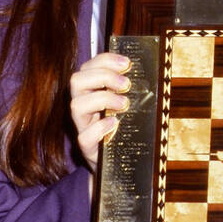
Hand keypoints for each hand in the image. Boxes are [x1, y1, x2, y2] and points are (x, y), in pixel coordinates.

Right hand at [69, 52, 131, 172]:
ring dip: (103, 98)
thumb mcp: (125, 105)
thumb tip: (146, 74)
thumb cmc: (122, 127)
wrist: (117, 161)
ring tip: (124, 103)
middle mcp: (82, 105)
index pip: (88, 67)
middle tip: (126, 84)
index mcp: (90, 91)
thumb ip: (128, 90)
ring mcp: (82, 126)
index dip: (105, 60)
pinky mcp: (86, 147)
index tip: (126, 63)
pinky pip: (84, 136)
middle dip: (103, 76)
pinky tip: (115, 123)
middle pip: (76, 80)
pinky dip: (100, 128)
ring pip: (76, 105)